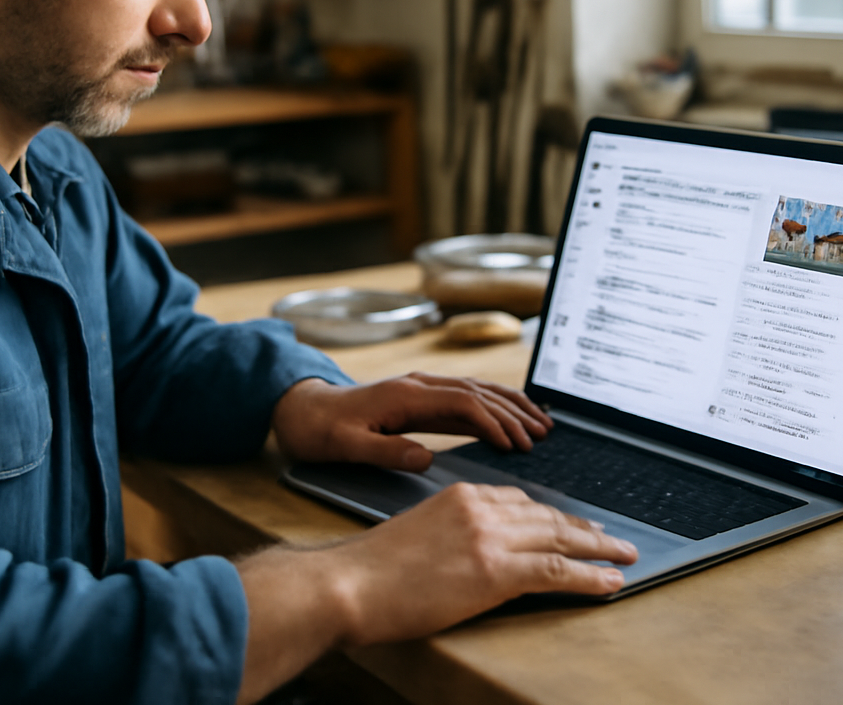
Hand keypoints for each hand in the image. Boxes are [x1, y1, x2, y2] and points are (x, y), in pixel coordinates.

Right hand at [237, 482, 638, 701]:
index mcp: (460, 495)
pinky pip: (557, 570)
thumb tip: (469, 553)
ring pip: (560, 538)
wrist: (349, 585)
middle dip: (584, 528)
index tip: (569, 525)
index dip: (550, 516)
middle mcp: (480, 508)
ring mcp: (490, 538)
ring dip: (599, 548)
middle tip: (613, 537)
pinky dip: (590, 576)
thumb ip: (449, 533)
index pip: (517, 500)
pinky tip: (611, 581)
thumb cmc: (370, 571)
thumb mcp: (415, 534)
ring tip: (625, 556)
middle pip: (546, 514)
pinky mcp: (496, 571)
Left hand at [271, 373, 550, 470]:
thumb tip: (426, 457)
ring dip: (510, 403)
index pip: (463, 404)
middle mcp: (417, 385)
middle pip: (478, 392)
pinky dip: (493, 403)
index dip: (493, 423)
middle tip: (543, 435)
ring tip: (541, 422)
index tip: (515, 446)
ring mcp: (420, 388)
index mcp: (405, 396)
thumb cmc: (320, 431)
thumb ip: (386, 452)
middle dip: (514, 411)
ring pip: (476, 389)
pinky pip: (465, 395)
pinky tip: (510, 415)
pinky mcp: (419, 397)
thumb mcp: (346, 447)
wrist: (299, 410)